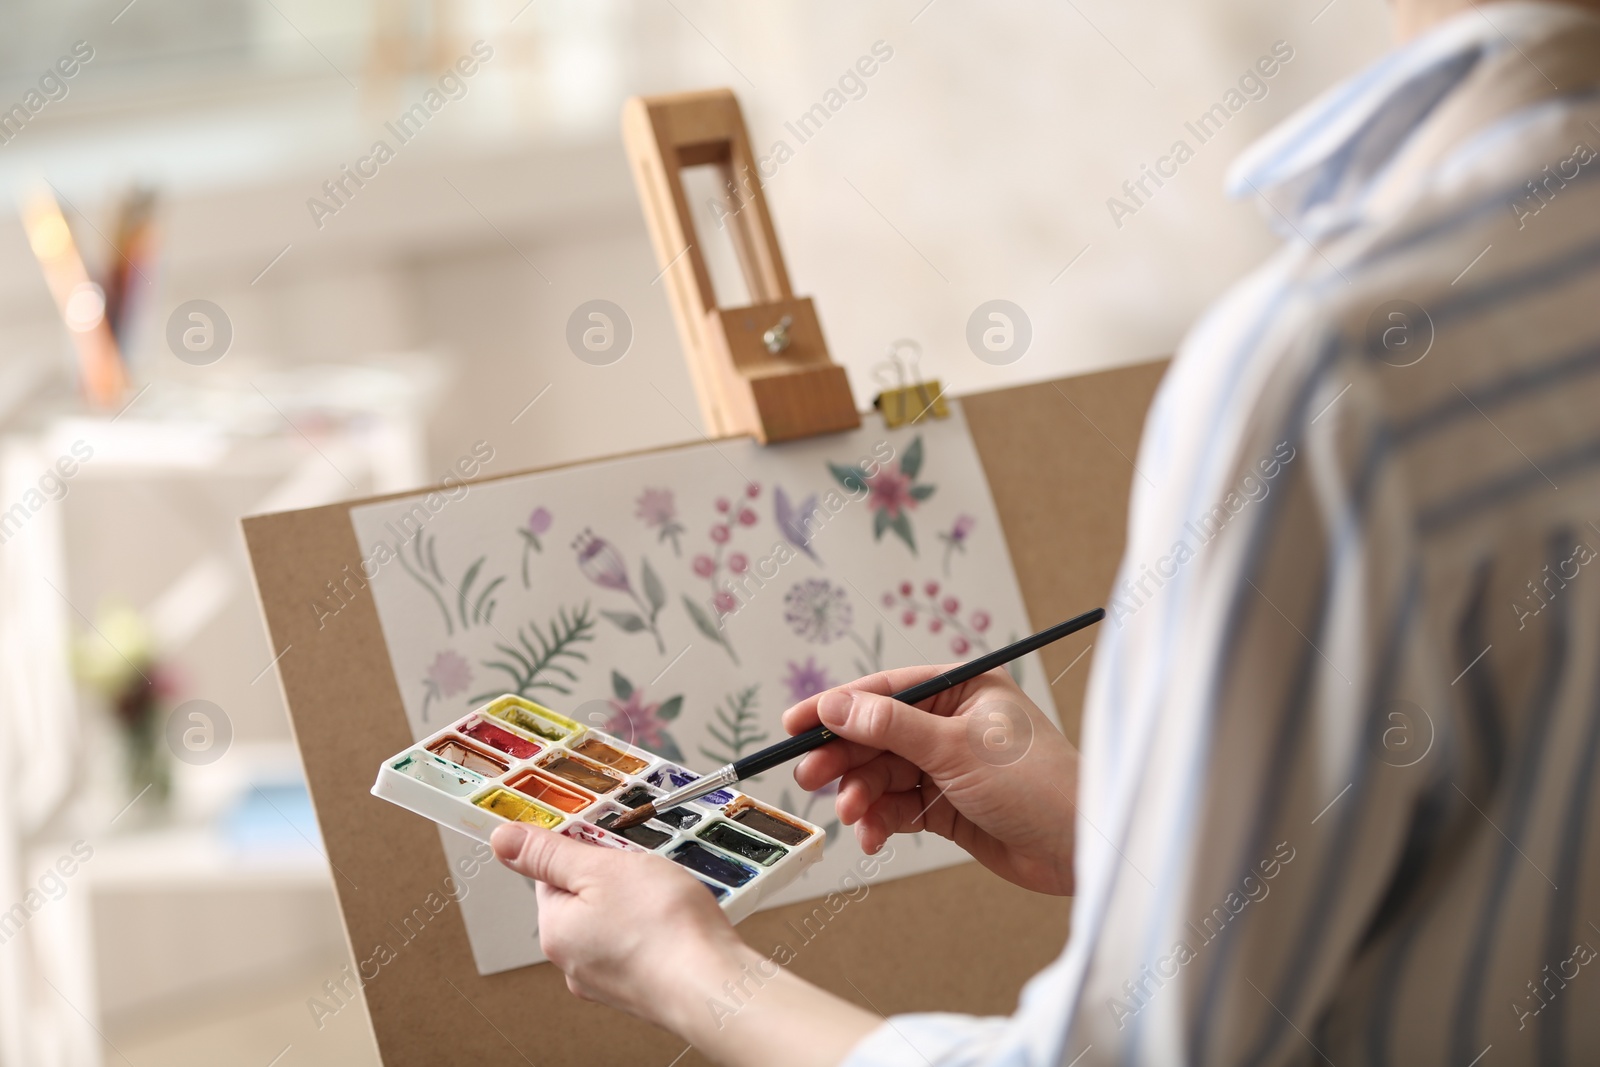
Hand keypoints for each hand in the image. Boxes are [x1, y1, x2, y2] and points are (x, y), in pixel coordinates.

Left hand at [491, 823, 880, 1066]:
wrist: (712, 984)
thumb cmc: (663, 928)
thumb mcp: (601, 869)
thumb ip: (550, 854)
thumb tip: (503, 840)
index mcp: (555, 930)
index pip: (551, 874)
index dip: (582, 848)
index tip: (608, 837)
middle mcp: (574, 961)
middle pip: (584, 898)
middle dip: (614, 875)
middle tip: (643, 863)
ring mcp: (608, 979)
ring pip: (614, 921)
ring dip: (637, 901)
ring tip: (666, 892)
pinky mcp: (641, 987)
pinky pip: (639, 944)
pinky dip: (654, 928)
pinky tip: (676, 919)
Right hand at [782, 665, 1077, 895]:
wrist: (1082, 850)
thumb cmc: (1037, 784)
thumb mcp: (955, 748)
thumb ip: (890, 726)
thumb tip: (835, 705)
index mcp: (962, 689)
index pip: (885, 691)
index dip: (836, 707)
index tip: (794, 725)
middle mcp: (952, 723)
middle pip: (877, 734)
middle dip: (845, 758)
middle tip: (812, 778)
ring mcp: (949, 766)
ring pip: (883, 774)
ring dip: (862, 795)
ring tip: (854, 815)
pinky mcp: (948, 806)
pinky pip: (898, 806)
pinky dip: (880, 820)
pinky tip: (872, 835)